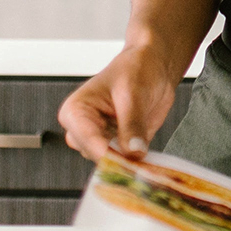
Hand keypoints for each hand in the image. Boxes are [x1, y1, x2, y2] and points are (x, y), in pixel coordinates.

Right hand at [58, 45, 180, 163]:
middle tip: (141, 158)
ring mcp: (100, 139)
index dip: (107, 153)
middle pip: (95, 155)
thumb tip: (134, 152)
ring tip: (146, 152)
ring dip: (129, 162)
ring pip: (109, 163)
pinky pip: (124, 162)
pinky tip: (148, 156)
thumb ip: (132, 123)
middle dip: (119, 159)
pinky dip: (136, 162)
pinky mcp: (117, 146)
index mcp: (76, 110)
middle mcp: (83, 128)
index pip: (86, 139)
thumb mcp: (134, 92)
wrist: (153, 67)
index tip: (127, 162)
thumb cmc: (136, 69)